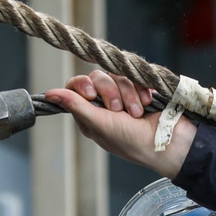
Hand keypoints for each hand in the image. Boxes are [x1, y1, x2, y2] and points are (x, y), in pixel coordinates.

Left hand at [44, 71, 194, 178]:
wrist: (166, 141)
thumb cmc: (132, 141)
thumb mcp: (100, 125)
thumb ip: (76, 106)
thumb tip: (49, 94)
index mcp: (89, 116)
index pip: (75, 87)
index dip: (83, 86)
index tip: (92, 94)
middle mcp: (103, 105)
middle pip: (96, 77)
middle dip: (110, 91)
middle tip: (119, 110)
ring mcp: (122, 95)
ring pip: (115, 74)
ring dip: (128, 92)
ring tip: (137, 112)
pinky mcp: (138, 88)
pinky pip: (133, 73)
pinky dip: (140, 88)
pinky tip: (146, 102)